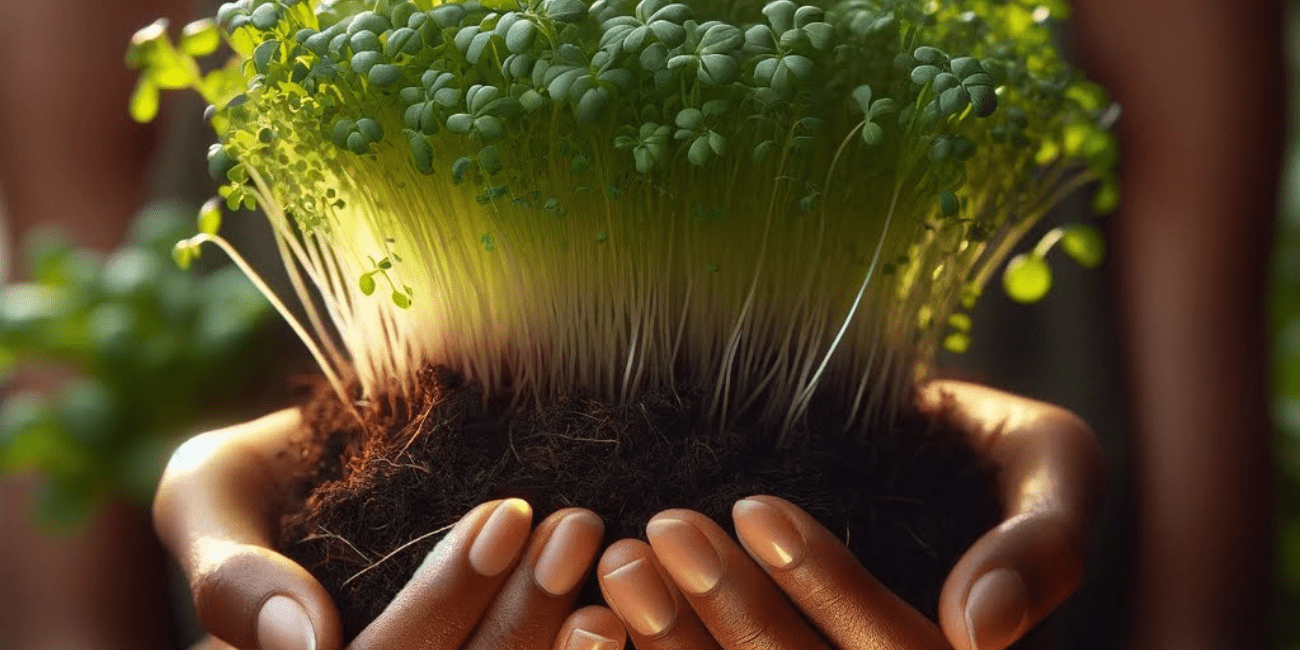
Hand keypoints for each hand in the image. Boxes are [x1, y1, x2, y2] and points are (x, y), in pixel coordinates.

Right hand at [153, 410, 627, 649]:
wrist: (326, 459)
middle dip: (521, 612)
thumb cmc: (256, 474)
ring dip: (561, 634)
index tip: (504, 515)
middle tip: (577, 525)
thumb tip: (307, 643)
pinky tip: (621, 610)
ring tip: (607, 559)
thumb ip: (229, 573)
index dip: (445, 602)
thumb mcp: (209, 494)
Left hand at [595, 380, 1101, 649]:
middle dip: (730, 610)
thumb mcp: (1053, 469)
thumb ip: (1042, 545)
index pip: (891, 649)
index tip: (759, 507)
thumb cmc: (1002, 448)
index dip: (825, 587)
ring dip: (673, 639)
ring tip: (620, 563)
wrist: (916, 432)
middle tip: (660, 531)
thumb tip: (984, 632)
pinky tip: (592, 618)